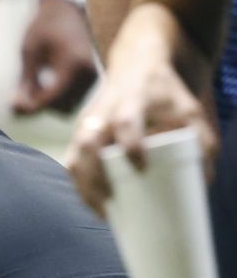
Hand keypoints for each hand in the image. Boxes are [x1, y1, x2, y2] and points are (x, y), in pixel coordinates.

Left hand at [13, 0, 98, 115]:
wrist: (66, 10)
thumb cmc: (45, 26)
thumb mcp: (29, 51)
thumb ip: (25, 81)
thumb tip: (17, 108)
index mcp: (74, 62)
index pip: (52, 96)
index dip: (31, 106)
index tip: (12, 106)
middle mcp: (88, 71)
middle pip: (58, 106)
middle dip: (37, 104)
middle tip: (18, 93)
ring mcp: (92, 76)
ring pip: (65, 106)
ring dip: (46, 102)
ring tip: (31, 84)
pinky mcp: (91, 79)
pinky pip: (70, 100)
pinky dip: (55, 97)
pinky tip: (44, 83)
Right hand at [66, 10, 217, 215]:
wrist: (135, 65)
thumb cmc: (163, 91)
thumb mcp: (187, 106)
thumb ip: (201, 137)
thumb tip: (206, 178)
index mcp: (131, 100)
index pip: (125, 121)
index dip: (130, 143)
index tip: (141, 164)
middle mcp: (102, 112)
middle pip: (87, 144)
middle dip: (95, 175)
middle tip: (112, 200)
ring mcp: (87, 125)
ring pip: (74, 158)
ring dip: (85, 188)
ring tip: (104, 212)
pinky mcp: (79, 136)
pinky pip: (72, 165)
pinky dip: (81, 188)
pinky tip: (96, 206)